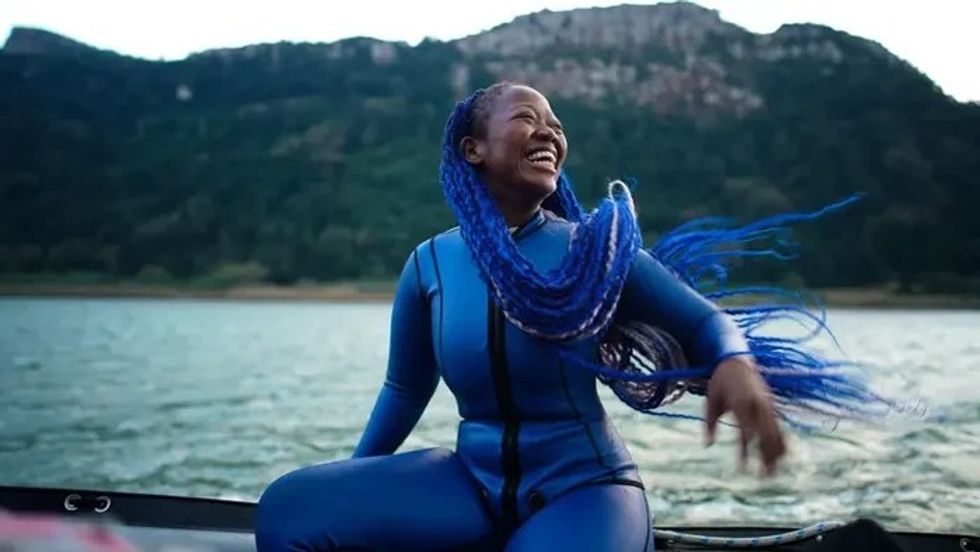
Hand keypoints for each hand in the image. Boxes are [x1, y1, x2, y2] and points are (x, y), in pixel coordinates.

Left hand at [705, 356, 786, 475]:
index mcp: (741, 404)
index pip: (745, 433)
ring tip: (774, 473)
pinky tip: (784, 456)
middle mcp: (758, 406)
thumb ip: (709, 423)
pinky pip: (780, 426)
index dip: (744, 452)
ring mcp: (768, 405)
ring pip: (777, 433)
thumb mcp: (710, 401)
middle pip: (766, 437)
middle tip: (764, 478)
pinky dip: (782, 441)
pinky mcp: (773, 405)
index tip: (742, 469)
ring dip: (776, 453)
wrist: (736, 360)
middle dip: (766, 458)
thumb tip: (708, 445)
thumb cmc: (720, 382)